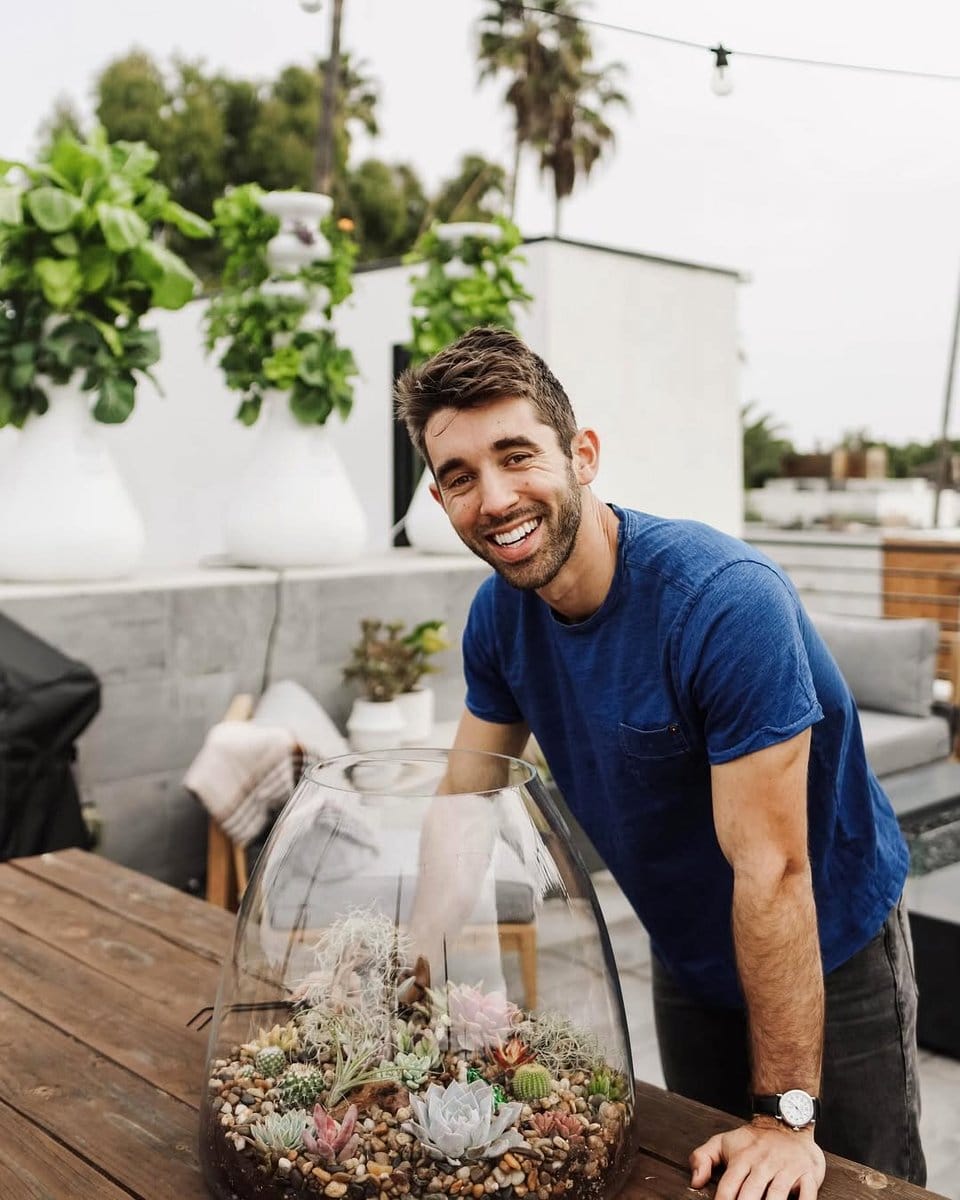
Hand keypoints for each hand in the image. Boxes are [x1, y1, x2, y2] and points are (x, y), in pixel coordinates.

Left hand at [689, 1120, 825, 1199]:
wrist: (785, 1119)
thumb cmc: (753, 1140)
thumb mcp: (723, 1142)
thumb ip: (702, 1158)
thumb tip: (694, 1182)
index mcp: (742, 1159)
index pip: (728, 1187)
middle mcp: (763, 1165)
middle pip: (750, 1195)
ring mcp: (786, 1169)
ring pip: (776, 1195)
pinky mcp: (807, 1173)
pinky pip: (807, 1193)